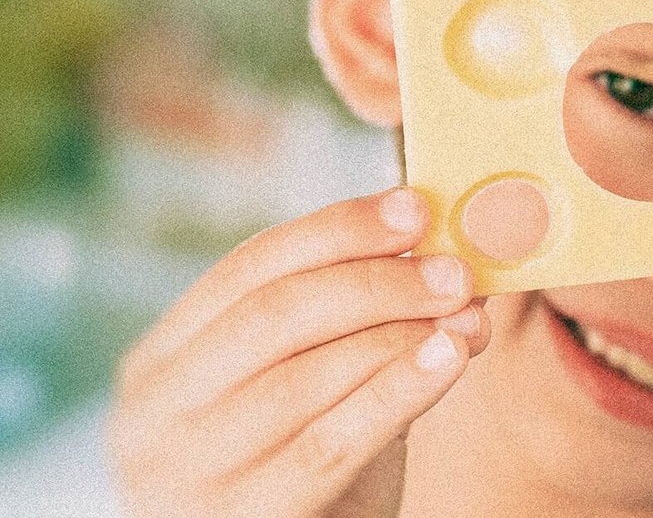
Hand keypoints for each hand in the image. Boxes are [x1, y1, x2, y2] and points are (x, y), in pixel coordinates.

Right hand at [107, 188, 486, 517]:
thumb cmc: (306, 468)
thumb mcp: (313, 387)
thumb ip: (356, 325)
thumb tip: (447, 260)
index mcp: (165, 359)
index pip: (250, 267)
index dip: (338, 229)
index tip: (416, 208)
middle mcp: (157, 412)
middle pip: (275, 313)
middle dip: (376, 280)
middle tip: (455, 270)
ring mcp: (187, 473)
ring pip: (306, 376)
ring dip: (399, 334)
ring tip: (467, 315)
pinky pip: (330, 443)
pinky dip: (397, 392)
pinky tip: (449, 359)